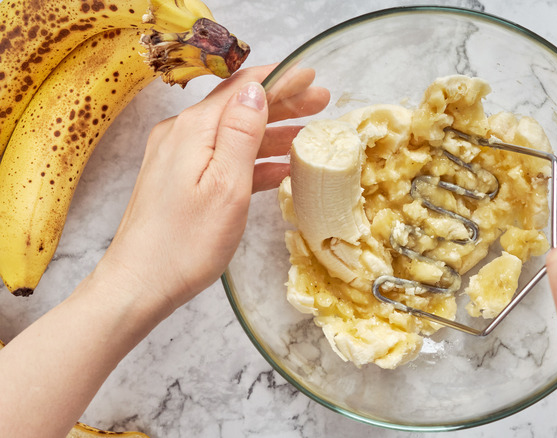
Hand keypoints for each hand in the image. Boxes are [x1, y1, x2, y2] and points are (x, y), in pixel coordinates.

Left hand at [100, 65, 329, 311]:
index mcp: (194, 130)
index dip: (280, 79)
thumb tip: (256, 90)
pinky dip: (254, 160)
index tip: (311, 74)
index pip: (243, 89)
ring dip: (273, 131)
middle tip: (321, 100)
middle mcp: (182, 135)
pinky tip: (281, 169)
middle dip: (282, 102)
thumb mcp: (226, 186)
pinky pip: (224, 159)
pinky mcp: (180, 181)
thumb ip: (241, 134)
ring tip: (310, 133)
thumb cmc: (186, 243)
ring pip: (234, 134)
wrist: (139, 285)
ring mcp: (178, 158)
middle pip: (239, 107)